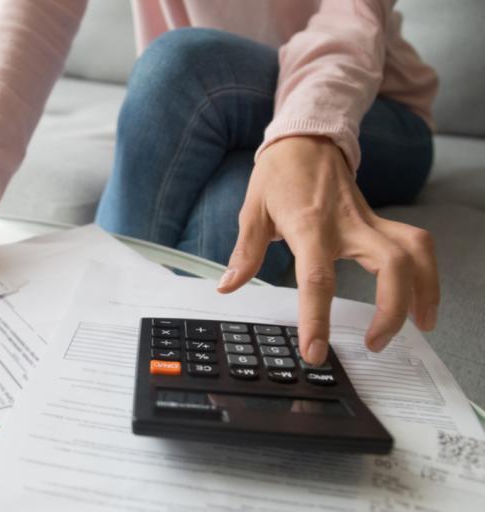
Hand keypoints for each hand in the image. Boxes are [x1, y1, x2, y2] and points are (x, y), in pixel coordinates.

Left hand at [217, 136, 438, 364]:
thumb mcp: (253, 211)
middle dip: (392, 310)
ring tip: (420, 326)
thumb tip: (228, 286)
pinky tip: (421, 299)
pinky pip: (416, 245)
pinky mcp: (380, 221)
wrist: (306, 139)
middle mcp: (348, 224)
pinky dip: (426, 272)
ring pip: (415, 253)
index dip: (318, 318)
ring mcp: (369, 221)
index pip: (318, 279)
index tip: (315, 351)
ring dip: (424, 291)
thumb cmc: (279, 174)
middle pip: (391, 267)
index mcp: (310, 226)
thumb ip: (245, 253)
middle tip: (375, 343)